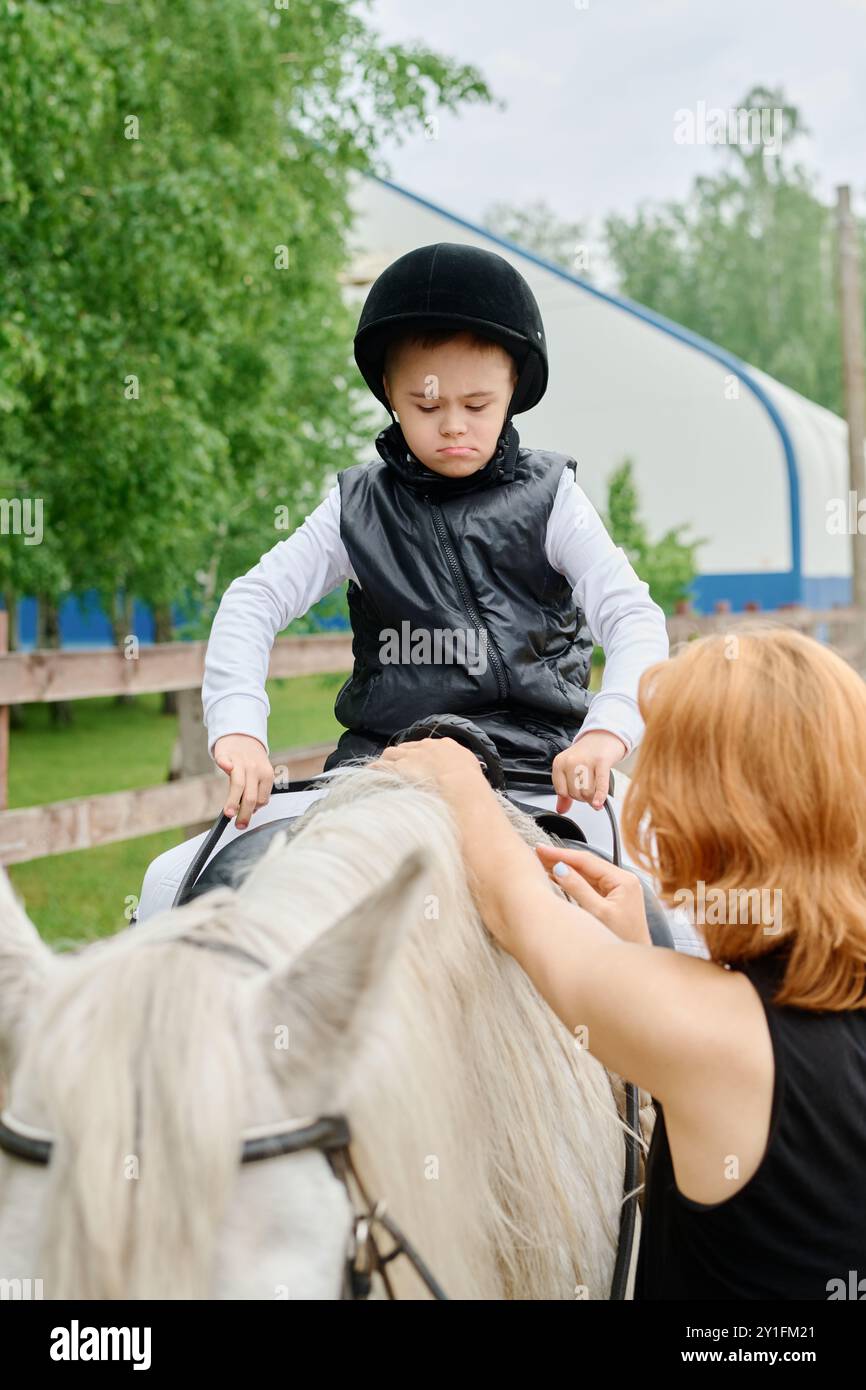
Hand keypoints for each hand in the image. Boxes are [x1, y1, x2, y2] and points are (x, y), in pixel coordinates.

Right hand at [213, 733, 274, 828]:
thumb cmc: (250, 761)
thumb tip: (251, 810)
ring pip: (239, 784)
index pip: (262, 799)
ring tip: (229, 814)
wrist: (243, 737)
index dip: (254, 810)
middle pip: (251, 796)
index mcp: (267, 775)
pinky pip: (226, 760)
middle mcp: (255, 769)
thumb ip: (256, 791)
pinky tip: (224, 765)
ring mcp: (241, 761)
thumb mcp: (259, 775)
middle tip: (240, 825)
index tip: (245, 816)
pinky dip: (225, 763)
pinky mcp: (226, 755)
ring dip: (234, 801)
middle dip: (245, 814)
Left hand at [373, 736, 487, 804]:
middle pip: (406, 748)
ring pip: (391, 754)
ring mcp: (410, 756)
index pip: (426, 747)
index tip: (416, 765)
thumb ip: (463, 768)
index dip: (418, 756)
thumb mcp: (471, 771)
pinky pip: (380, 766)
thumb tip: (463, 775)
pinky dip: (374, 770)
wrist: (461, 789)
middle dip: (400, 757)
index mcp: (445, 746)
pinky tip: (369, 776)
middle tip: (397, 768)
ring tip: (380, 772)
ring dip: (386, 762)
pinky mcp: (398, 767)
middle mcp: (426, 747)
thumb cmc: (471, 786)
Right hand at [535, 843, 650, 944]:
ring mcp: (618, 891)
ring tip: (542, 863)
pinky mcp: (612, 900)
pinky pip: (588, 885)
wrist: (634, 968)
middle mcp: (623, 882)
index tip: (542, 849)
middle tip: (538, 853)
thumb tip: (560, 868)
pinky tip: (557, 878)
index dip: (562, 854)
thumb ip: (577, 888)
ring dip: (565, 869)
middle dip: (561, 859)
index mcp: (624, 881)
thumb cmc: (623, 942)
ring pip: (586, 874)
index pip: (587, 861)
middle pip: (586, 865)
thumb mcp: (597, 913)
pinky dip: (572, 881)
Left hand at [552, 730, 626, 812]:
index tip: (578, 793)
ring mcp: (586, 760)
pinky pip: (600, 784)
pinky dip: (600, 796)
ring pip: (587, 792)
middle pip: (575, 794)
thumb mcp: (570, 770)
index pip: (561, 792)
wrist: (603, 736)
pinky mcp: (602, 761)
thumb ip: (564, 791)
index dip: (571, 796)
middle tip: (590, 789)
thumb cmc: (587, 754)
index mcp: (559, 763)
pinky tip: (600, 803)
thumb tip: (561, 810)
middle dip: (584, 797)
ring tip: (596, 788)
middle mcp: (571, 761)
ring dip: (594, 796)